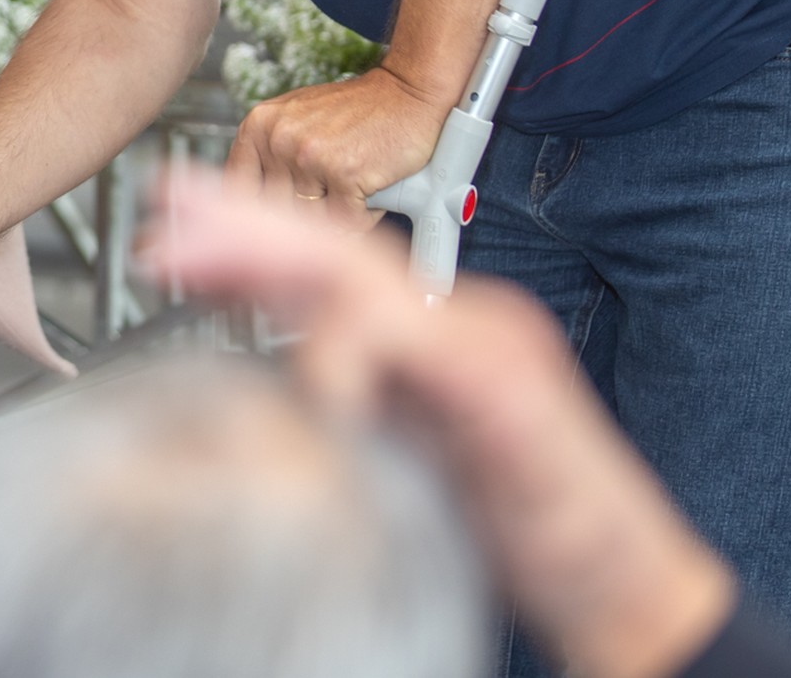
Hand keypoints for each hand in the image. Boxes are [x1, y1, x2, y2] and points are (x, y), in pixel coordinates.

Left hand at [143, 183, 735, 677]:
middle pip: (335, 253)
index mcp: (430, 335)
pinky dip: (351, 356)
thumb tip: (269, 382)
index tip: (172, 238)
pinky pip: (413, 347)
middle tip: (165, 203)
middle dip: (241, 223)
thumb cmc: (521, 527)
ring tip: (199, 253)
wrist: (624, 586)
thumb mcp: (406, 456)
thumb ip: (349, 406)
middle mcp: (460, 321)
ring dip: (271, 257)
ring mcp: (488, 344)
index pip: (327, 270)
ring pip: (362, 279)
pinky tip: (312, 377)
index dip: (247, 245)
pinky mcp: (508, 387)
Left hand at [223, 66, 445, 225]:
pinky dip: (364, 216)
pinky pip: (347, 223)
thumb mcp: (296, 120)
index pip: (237, 190)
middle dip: (307, 218)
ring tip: (353, 189)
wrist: (408, 94)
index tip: (270, 229)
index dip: (255, 218)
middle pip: (277, 214)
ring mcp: (309, 156)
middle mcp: (278, 139)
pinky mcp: (344, 173)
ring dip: (338, 217)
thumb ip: (269, 157)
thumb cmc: (356, 112)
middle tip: (330, 202)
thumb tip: (246, 210)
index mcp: (258, 126)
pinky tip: (371, 191)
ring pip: (312, 222)